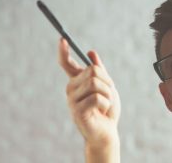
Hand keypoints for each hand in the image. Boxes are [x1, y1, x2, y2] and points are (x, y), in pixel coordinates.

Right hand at [58, 38, 120, 162]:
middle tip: (108, 95)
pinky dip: (106, 104)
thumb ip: (100, 71)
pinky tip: (102, 111)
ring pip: (95, 83)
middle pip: (93, 71)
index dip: (64, 51)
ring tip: (105, 104)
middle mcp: (71, 88)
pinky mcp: (77, 110)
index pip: (67, 64)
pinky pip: (97, 97)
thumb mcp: (107, 87)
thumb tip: (91, 53)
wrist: (107, 132)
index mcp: (77, 81)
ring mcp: (72, 99)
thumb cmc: (106, 110)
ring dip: (108, 94)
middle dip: (107, 82)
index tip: (62, 39)